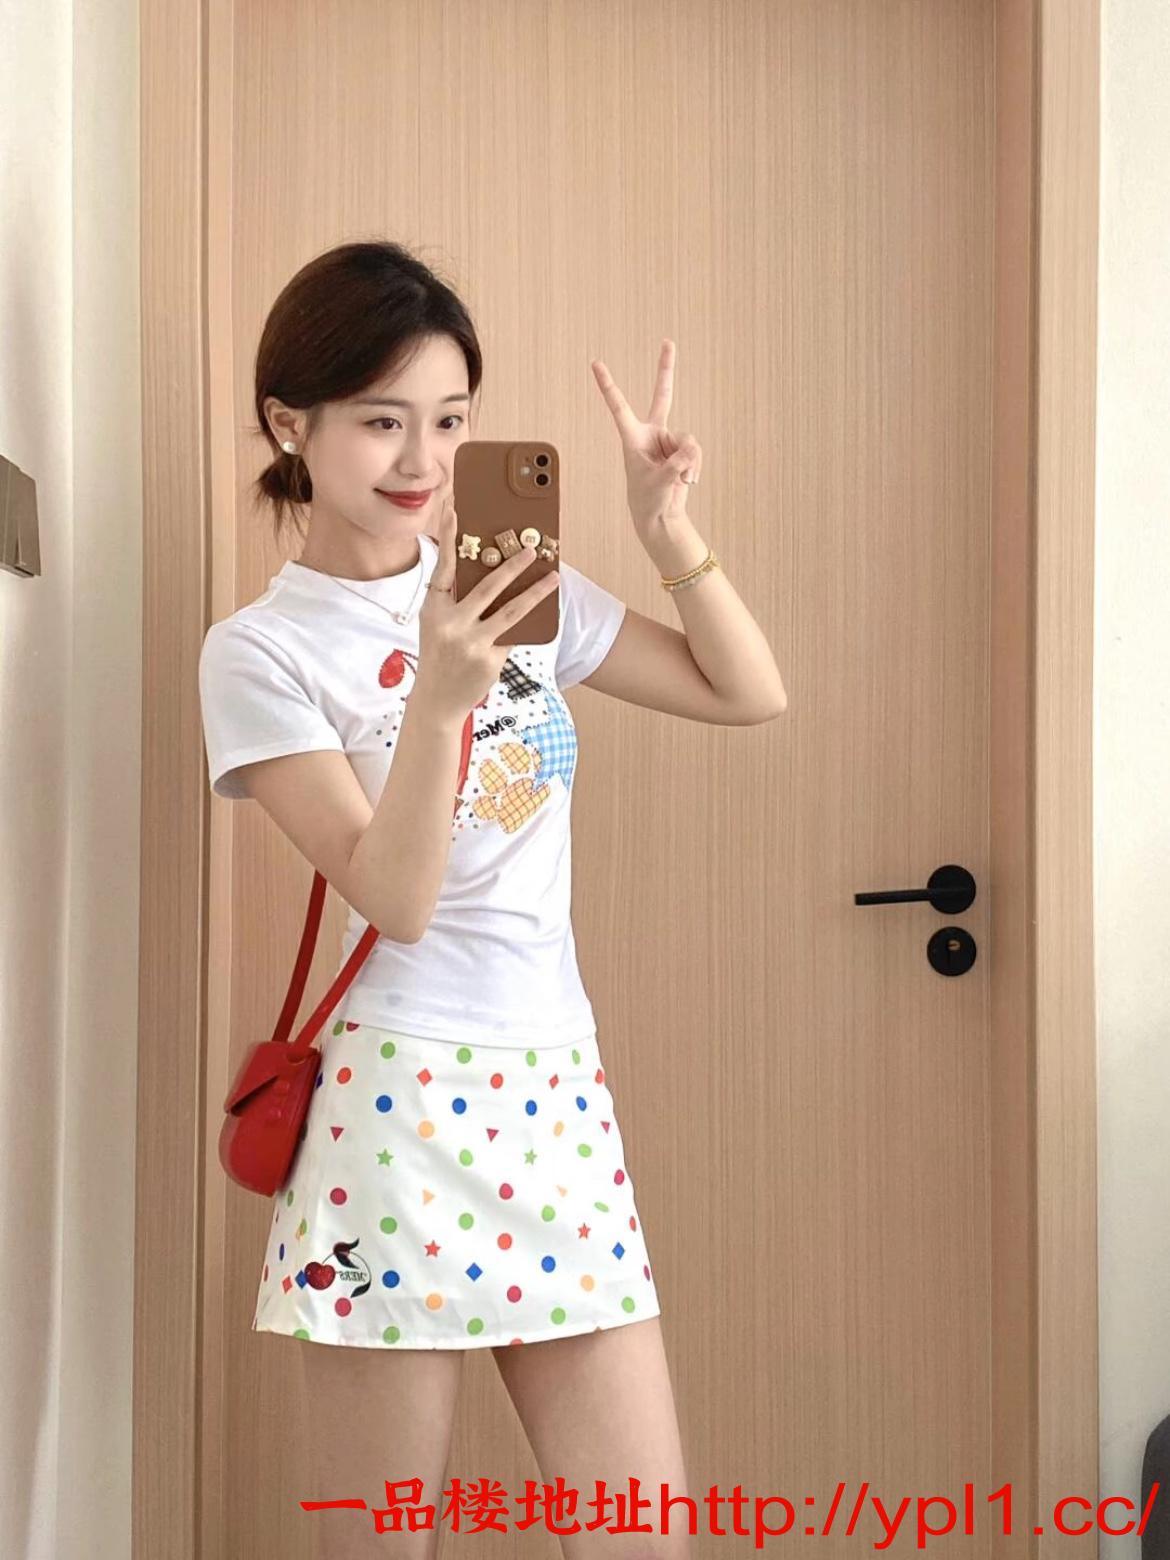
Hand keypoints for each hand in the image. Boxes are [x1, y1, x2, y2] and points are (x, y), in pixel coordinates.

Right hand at [413, 496, 558, 722]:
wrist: (436, 701)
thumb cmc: (439, 656)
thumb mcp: (436, 624)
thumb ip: (454, 600)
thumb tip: (485, 569)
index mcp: (434, 609)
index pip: (442, 566)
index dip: (448, 537)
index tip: (455, 509)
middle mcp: (450, 624)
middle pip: (487, 587)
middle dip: (512, 565)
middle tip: (532, 549)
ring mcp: (471, 643)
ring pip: (511, 611)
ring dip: (535, 592)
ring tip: (553, 577)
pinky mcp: (489, 660)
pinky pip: (514, 635)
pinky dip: (528, 623)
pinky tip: (544, 611)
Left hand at [590, 337, 702, 534]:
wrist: (661, 514)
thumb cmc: (649, 499)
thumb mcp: (659, 483)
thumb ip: (676, 463)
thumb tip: (691, 447)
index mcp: (632, 437)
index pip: (619, 406)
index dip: (608, 385)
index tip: (596, 363)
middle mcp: (652, 433)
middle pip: (662, 395)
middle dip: (666, 368)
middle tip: (669, 341)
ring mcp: (669, 440)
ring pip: (688, 439)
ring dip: (688, 461)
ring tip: (680, 479)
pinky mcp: (683, 449)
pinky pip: (695, 450)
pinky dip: (694, 465)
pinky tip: (688, 479)